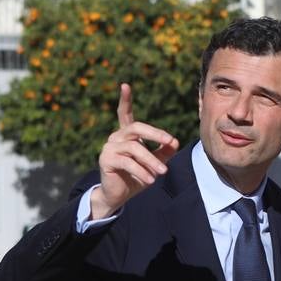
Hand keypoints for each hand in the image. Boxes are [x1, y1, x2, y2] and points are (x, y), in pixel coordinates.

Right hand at [90, 83, 179, 219]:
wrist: (120, 195)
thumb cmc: (138, 176)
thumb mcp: (155, 163)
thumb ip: (164, 151)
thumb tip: (175, 142)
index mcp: (126, 135)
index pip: (124, 113)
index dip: (124, 100)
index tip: (125, 85)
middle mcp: (116, 137)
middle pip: (136, 127)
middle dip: (155, 134)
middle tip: (170, 142)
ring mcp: (109, 147)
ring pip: (135, 148)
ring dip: (151, 160)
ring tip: (163, 172)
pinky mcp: (106, 160)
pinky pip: (127, 162)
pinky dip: (141, 171)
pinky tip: (150, 180)